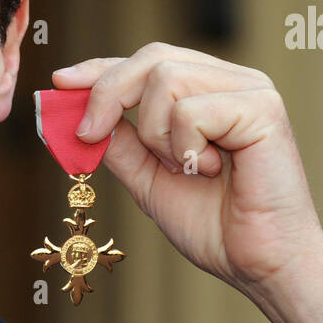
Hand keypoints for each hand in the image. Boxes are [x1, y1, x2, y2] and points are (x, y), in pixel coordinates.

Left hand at [52, 42, 322, 322]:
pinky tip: (211, 170)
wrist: (260, 264)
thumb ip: (120, 145)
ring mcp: (251, 90)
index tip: (60, 82)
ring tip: (185, 168)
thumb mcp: (149, 179)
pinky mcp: (262, 108)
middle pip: (151, 58)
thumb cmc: (216, 226)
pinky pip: (190, 111)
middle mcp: (232, 82)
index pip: (147, 61)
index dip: (100, 69)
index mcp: (209, 92)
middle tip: (90, 135)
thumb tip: (76, 117)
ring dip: (156, 133)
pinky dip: (184, 147)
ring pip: (165, 79)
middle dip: (107, 94)